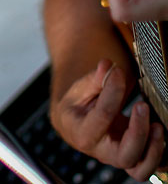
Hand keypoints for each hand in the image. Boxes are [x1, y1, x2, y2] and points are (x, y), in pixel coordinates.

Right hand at [52, 59, 164, 180]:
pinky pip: (148, 167)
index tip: (118, 72)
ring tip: (157, 125)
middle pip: (124, 156)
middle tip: (142, 105)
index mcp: (81, 131)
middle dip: (138, 132)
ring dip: (153, 149)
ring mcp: (117, 158)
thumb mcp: (79, 90)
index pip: (101, 116)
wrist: (76, 125)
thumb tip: (108, 66)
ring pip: (140, 170)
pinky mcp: (131, 160)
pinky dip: (159, 155)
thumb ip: (95, 79)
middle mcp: (100, 151)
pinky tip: (159, 134)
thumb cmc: (77, 106)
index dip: (112, 92)